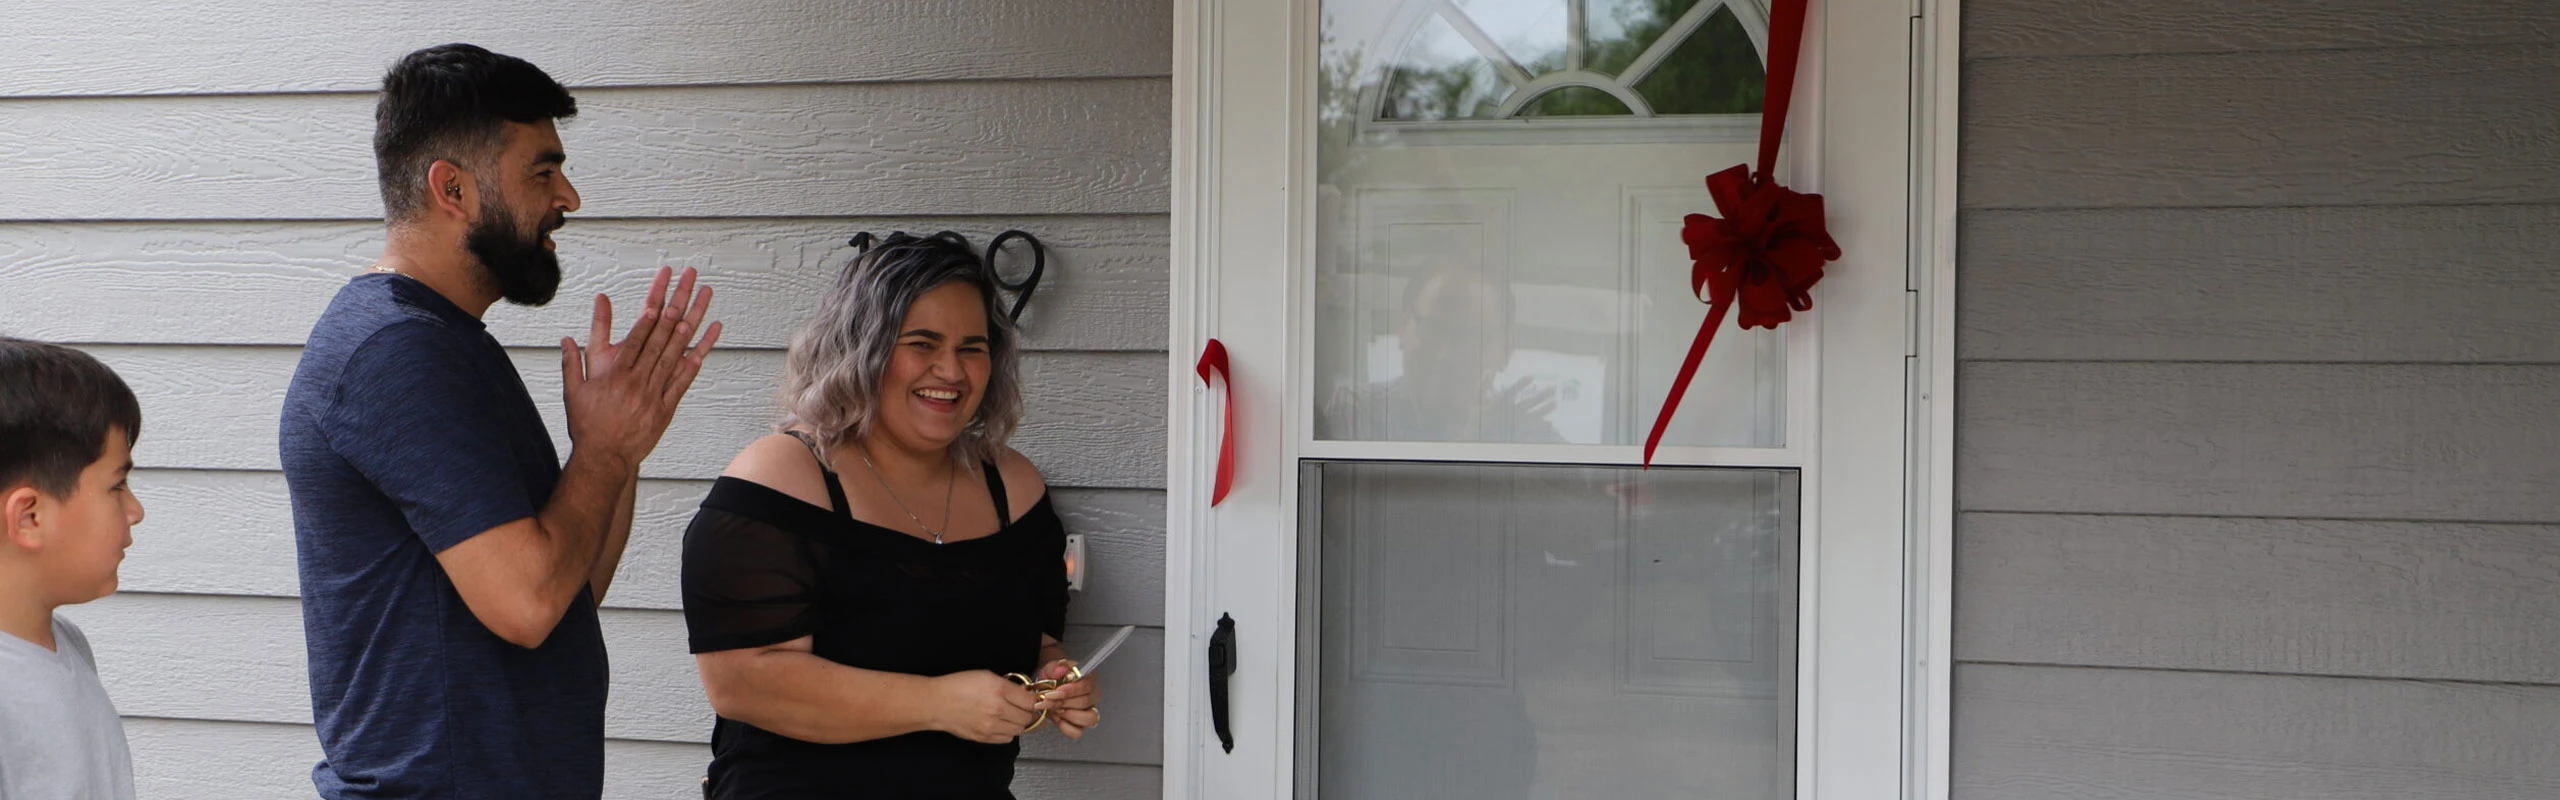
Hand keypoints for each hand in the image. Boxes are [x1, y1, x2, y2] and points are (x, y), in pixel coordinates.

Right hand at [561, 267, 721, 469]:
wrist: (604, 458)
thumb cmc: (587, 425)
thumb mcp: (573, 392)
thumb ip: (571, 362)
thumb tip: (566, 338)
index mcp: (615, 375)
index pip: (634, 341)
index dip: (647, 319)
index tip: (658, 300)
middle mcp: (637, 382)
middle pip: (658, 341)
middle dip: (673, 312)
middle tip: (683, 292)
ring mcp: (653, 395)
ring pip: (674, 357)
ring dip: (688, 330)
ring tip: (700, 307)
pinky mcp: (665, 408)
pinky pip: (683, 381)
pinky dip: (694, 362)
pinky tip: (705, 345)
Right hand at [932, 670, 1042, 743]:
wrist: (937, 703)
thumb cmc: (959, 685)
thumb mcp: (986, 675)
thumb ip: (1008, 685)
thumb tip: (1025, 693)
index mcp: (999, 690)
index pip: (1030, 700)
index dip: (1033, 699)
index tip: (1030, 697)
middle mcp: (998, 709)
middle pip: (1027, 716)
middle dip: (1026, 711)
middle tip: (1020, 706)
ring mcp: (991, 726)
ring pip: (1019, 729)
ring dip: (1018, 722)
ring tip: (1009, 715)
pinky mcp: (984, 737)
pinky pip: (1007, 738)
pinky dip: (1008, 732)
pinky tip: (1000, 723)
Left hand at [1033, 659, 1099, 738]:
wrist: (1046, 688)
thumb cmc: (1052, 678)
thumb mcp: (1052, 667)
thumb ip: (1057, 666)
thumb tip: (1060, 669)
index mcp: (1089, 679)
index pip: (1086, 686)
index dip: (1070, 690)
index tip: (1055, 691)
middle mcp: (1092, 696)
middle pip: (1084, 703)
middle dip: (1061, 703)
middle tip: (1046, 700)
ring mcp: (1088, 712)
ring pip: (1088, 719)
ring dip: (1067, 715)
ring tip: (1053, 709)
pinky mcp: (1081, 725)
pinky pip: (1078, 732)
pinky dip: (1066, 727)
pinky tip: (1058, 719)